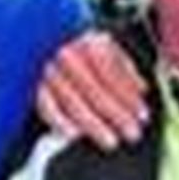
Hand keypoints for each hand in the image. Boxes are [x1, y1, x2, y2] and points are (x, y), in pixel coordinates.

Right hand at [36, 31, 149, 149]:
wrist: (47, 38)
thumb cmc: (82, 47)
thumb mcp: (107, 46)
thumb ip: (125, 67)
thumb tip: (141, 89)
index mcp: (88, 42)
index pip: (111, 73)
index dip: (128, 97)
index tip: (142, 115)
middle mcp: (67, 55)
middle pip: (95, 89)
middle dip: (116, 115)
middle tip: (132, 134)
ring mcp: (50, 70)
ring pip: (72, 101)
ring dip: (93, 124)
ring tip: (110, 141)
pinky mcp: (36, 85)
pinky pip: (46, 106)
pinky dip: (59, 121)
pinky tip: (74, 135)